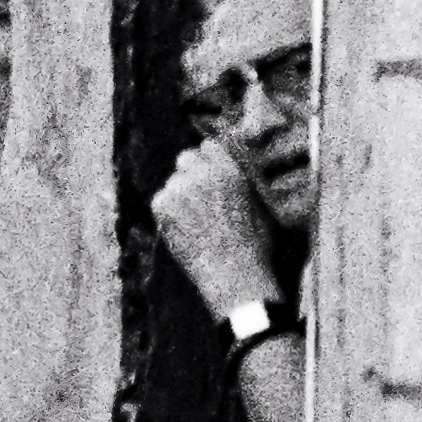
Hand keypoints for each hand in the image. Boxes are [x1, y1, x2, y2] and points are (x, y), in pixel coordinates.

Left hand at [151, 142, 276, 323]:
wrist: (232, 275)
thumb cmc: (253, 246)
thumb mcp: (260, 206)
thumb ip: (244, 181)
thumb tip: (235, 169)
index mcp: (229, 168)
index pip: (209, 146)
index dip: (210, 161)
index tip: (211, 175)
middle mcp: (201, 172)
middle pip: (186, 159)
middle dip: (192, 174)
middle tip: (200, 198)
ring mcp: (178, 188)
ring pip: (173, 182)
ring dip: (180, 195)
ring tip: (196, 222)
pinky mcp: (161, 205)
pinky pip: (161, 200)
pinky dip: (169, 212)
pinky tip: (184, 229)